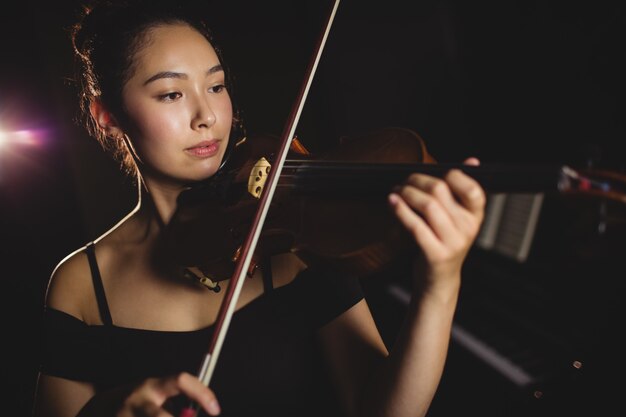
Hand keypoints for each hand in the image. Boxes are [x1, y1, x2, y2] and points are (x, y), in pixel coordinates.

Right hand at [101, 372, 220, 416]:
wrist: (101, 409)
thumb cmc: (141, 402)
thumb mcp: (158, 396)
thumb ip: (178, 402)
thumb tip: (203, 412)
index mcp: (152, 386)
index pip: (180, 380)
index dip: (201, 393)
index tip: (215, 409)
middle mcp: (138, 401)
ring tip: (167, 415)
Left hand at [388, 157, 484, 291]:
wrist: (439, 280)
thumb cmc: (444, 243)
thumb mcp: (457, 219)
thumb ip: (461, 192)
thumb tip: (472, 161)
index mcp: (475, 216)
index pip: (473, 188)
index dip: (453, 175)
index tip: (434, 174)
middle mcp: (468, 228)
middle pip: (441, 191)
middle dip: (418, 180)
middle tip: (404, 181)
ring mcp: (453, 242)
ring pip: (427, 205)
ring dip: (406, 193)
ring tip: (396, 191)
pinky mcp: (435, 254)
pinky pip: (415, 226)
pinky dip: (400, 210)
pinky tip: (392, 202)